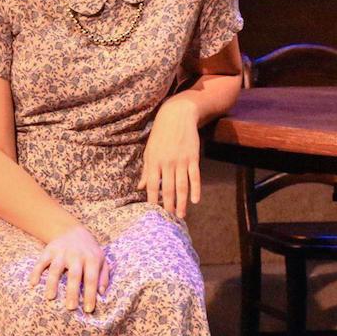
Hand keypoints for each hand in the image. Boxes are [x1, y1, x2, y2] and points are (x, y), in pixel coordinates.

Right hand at [28, 226, 110, 312]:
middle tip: (70, 308)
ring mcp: (61, 252)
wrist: (72, 231)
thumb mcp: (101, 260)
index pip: (91, 279)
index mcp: (91, 258)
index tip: (88, 310)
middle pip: (74, 274)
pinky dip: (36, 272)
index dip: (90, 294)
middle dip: (72, 292)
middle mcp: (76, 255)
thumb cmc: (89, 251)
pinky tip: (33, 283)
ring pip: (56, 268)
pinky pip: (41, 261)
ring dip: (52, 283)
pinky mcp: (49, 250)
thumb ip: (103, 277)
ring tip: (50, 297)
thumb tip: (101, 293)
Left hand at [138, 99, 201, 217]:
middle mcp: (167, 162)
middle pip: (168, 188)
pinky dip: (196, 189)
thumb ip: (147, 170)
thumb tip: (140, 187)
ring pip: (182, 186)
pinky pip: (195, 176)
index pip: (153, 185)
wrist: (177, 116)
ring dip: (182, 202)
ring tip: (182, 215)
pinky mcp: (193, 157)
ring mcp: (181, 160)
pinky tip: (195, 200)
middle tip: (169, 219)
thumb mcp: (149, 151)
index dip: (153, 200)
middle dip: (169, 205)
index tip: (153, 213)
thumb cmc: (160, 135)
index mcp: (154, 161)